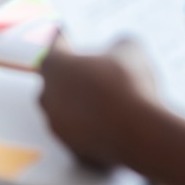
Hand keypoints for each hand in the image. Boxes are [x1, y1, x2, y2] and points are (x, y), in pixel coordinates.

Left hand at [39, 38, 158, 167]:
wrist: (138, 131)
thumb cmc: (128, 83)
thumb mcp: (130, 49)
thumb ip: (118, 45)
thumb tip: (119, 49)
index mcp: (54, 66)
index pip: (55, 47)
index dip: (67, 41)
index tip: (71, 36)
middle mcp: (47, 96)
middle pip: (57, 80)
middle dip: (75, 74)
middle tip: (100, 69)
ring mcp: (57, 125)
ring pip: (67, 108)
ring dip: (83, 101)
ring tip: (112, 96)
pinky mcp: (72, 148)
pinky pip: (80, 130)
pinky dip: (93, 124)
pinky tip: (115, 119)